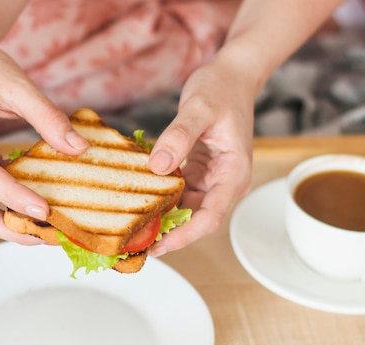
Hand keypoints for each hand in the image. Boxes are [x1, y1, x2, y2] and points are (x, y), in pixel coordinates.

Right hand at [0, 17, 87, 242]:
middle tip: (49, 237)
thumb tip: (79, 149)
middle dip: (11, 230)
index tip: (45, 212)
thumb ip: (48, 116)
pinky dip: (5, 208)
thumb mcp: (19, 85)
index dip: (14, 198)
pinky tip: (33, 207)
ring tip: (45, 230)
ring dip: (9, 225)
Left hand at [148, 57, 254, 255]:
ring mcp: (211, 179)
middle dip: (167, 233)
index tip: (157, 247)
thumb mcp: (199, 108)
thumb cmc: (221, 89)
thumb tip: (157, 166)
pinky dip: (160, 198)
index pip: (209, 217)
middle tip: (132, 241)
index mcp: (233, 174)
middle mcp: (224, 183)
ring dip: (162, 217)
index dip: (183, 237)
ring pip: (185, 209)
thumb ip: (179, 136)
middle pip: (196, 220)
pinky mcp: (198, 172)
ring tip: (130, 226)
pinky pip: (178, 193)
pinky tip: (137, 200)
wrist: (231, 76)